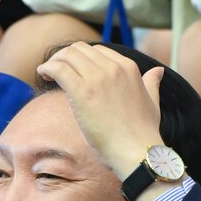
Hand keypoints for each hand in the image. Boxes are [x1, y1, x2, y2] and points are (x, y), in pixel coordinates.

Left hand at [35, 42, 163, 177]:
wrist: (138, 151)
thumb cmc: (144, 133)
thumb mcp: (153, 102)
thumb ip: (151, 84)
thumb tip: (157, 71)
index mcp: (128, 67)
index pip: (98, 50)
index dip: (81, 57)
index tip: (73, 69)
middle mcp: (113, 67)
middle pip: (80, 49)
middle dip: (65, 56)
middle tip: (56, 70)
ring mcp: (97, 78)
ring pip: (67, 55)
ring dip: (54, 61)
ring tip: (46, 73)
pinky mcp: (82, 91)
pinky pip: (58, 68)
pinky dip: (47, 68)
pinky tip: (42, 75)